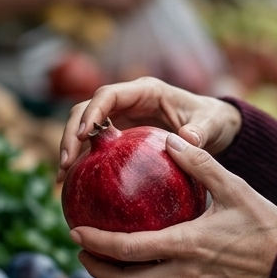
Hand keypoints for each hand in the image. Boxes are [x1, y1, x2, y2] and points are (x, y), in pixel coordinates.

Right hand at [58, 77, 241, 182]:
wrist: (213, 127)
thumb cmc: (213, 120)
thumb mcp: (211, 125)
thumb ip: (201, 131)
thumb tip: (187, 139)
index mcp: (146, 91)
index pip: (108, 95)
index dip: (91, 112)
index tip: (82, 135)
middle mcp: (128, 100)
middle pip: (87, 109)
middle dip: (71, 133)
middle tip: (66, 164)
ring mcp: (121, 117)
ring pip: (84, 126)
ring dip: (70, 148)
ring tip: (62, 178)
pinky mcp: (119, 134)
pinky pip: (94, 145)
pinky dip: (82, 161)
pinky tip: (74, 186)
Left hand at [72, 133, 276, 277]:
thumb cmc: (266, 226)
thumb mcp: (235, 188)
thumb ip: (201, 163)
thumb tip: (170, 138)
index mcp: (185, 246)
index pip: (127, 250)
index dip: (96, 244)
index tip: (75, 231)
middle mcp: (183, 274)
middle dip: (97, 270)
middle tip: (80, 250)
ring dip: (120, 277)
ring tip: (106, 257)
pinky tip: (146, 262)